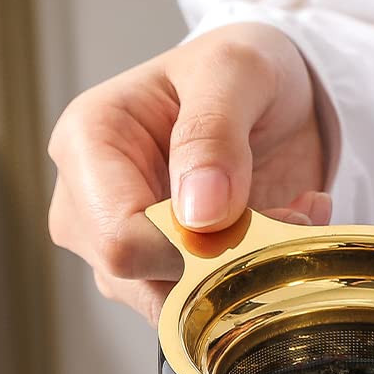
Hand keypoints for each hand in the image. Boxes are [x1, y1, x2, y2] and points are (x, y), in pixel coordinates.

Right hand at [47, 23, 330, 323]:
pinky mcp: (150, 272)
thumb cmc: (239, 67)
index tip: (248, 219)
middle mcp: (85, 201)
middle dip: (220, 260)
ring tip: (288, 213)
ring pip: (167, 302)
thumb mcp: (236, 70)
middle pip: (136, 278)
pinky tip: (278, 230)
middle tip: (286, 212)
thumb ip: (213, 133)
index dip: (187, 248)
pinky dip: (246, 281)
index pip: (118, 236)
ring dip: (241, 272)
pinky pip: (192, 306)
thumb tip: (198, 214)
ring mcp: (113, 244)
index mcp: (86, 141)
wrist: (267, 91)